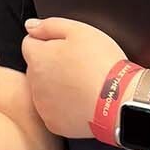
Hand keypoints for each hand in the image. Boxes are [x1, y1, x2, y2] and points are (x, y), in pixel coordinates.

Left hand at [22, 17, 127, 138]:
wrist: (119, 101)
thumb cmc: (102, 65)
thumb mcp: (79, 31)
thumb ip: (49, 25)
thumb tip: (30, 26)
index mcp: (38, 58)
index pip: (29, 43)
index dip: (48, 42)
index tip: (66, 47)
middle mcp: (34, 83)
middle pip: (37, 68)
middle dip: (52, 64)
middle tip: (78, 65)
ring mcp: (42, 105)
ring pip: (44, 90)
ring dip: (56, 86)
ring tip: (82, 84)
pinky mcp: (54, 123)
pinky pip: (54, 110)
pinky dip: (64, 106)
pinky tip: (81, 100)